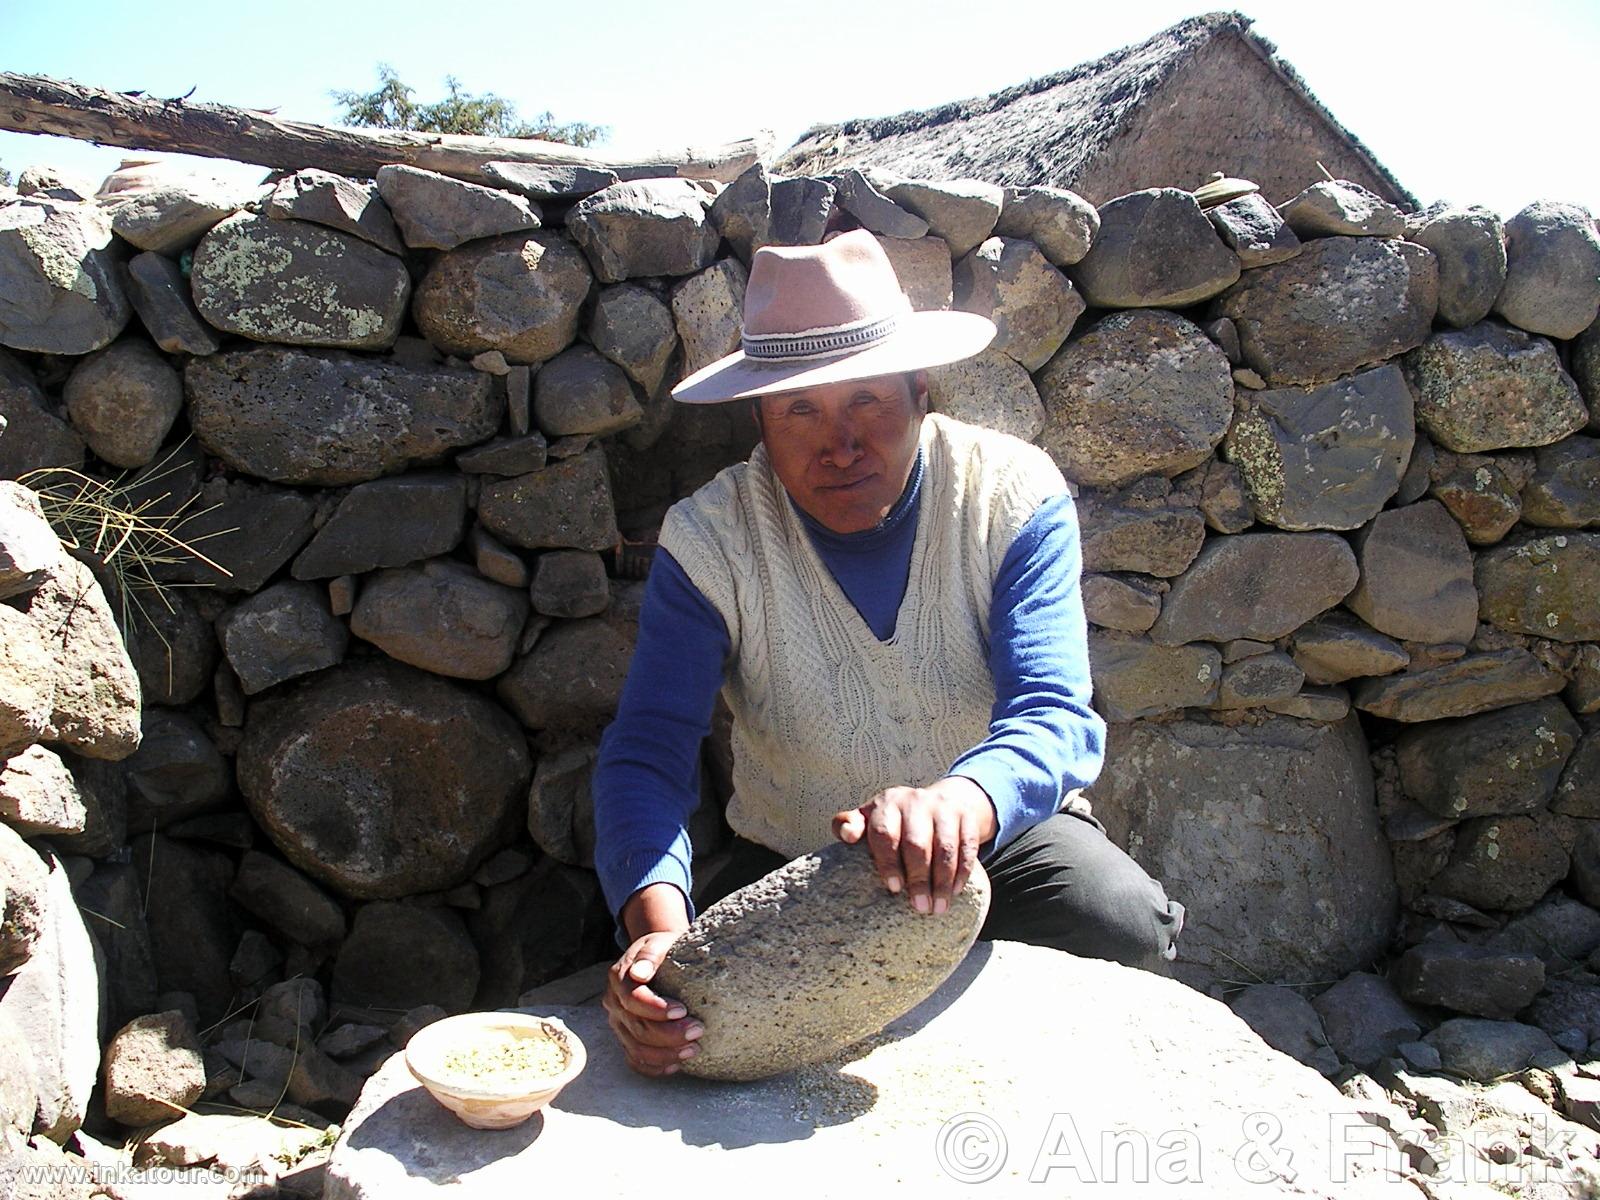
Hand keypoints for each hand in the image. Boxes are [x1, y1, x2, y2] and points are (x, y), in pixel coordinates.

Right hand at [602, 929, 703, 1076]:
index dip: (656, 1009)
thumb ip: (649, 955)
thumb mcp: (658, 942)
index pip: (632, 999)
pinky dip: (654, 1067)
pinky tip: (676, 1065)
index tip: (683, 1010)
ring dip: (665, 1054)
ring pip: (636, 1049)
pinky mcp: (626, 1037)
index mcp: (618, 978)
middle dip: (669, 1035)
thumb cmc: (662, 948)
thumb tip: (640, 974)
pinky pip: (635, 1060)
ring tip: (693, 1049)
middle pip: (637, 1028)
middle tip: (698, 1031)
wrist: (656, 956)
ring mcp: (618, 1023)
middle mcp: (614, 1003)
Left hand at [831, 776, 996, 916]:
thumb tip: (847, 834)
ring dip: (942, 880)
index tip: (894, 888)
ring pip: (945, 847)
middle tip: (920, 907)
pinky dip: (962, 871)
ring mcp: (943, 807)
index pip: (885, 833)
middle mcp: (915, 802)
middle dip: (919, 879)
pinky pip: (967, 846)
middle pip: (917, 843)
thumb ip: (849, 824)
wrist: (940, 799)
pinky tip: (955, 891)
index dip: (889, 863)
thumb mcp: (869, 817)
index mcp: (887, 804)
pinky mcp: (965, 816)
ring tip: (938, 907)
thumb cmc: (896, 819)